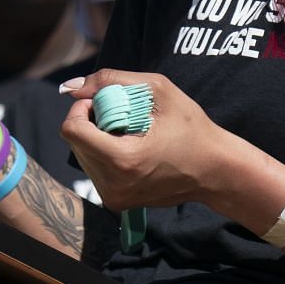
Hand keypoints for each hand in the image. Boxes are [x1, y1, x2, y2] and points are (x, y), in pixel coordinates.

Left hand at [58, 69, 229, 212]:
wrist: (215, 170)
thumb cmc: (191, 127)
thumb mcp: (157, 89)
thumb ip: (110, 81)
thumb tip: (70, 87)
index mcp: (123, 159)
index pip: (71, 129)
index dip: (83, 108)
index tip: (104, 102)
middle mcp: (114, 184)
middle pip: (74, 141)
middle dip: (92, 122)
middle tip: (125, 118)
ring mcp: (114, 197)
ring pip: (82, 155)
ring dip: (97, 138)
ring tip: (131, 134)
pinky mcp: (117, 202)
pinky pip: (94, 169)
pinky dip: (105, 153)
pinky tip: (131, 149)